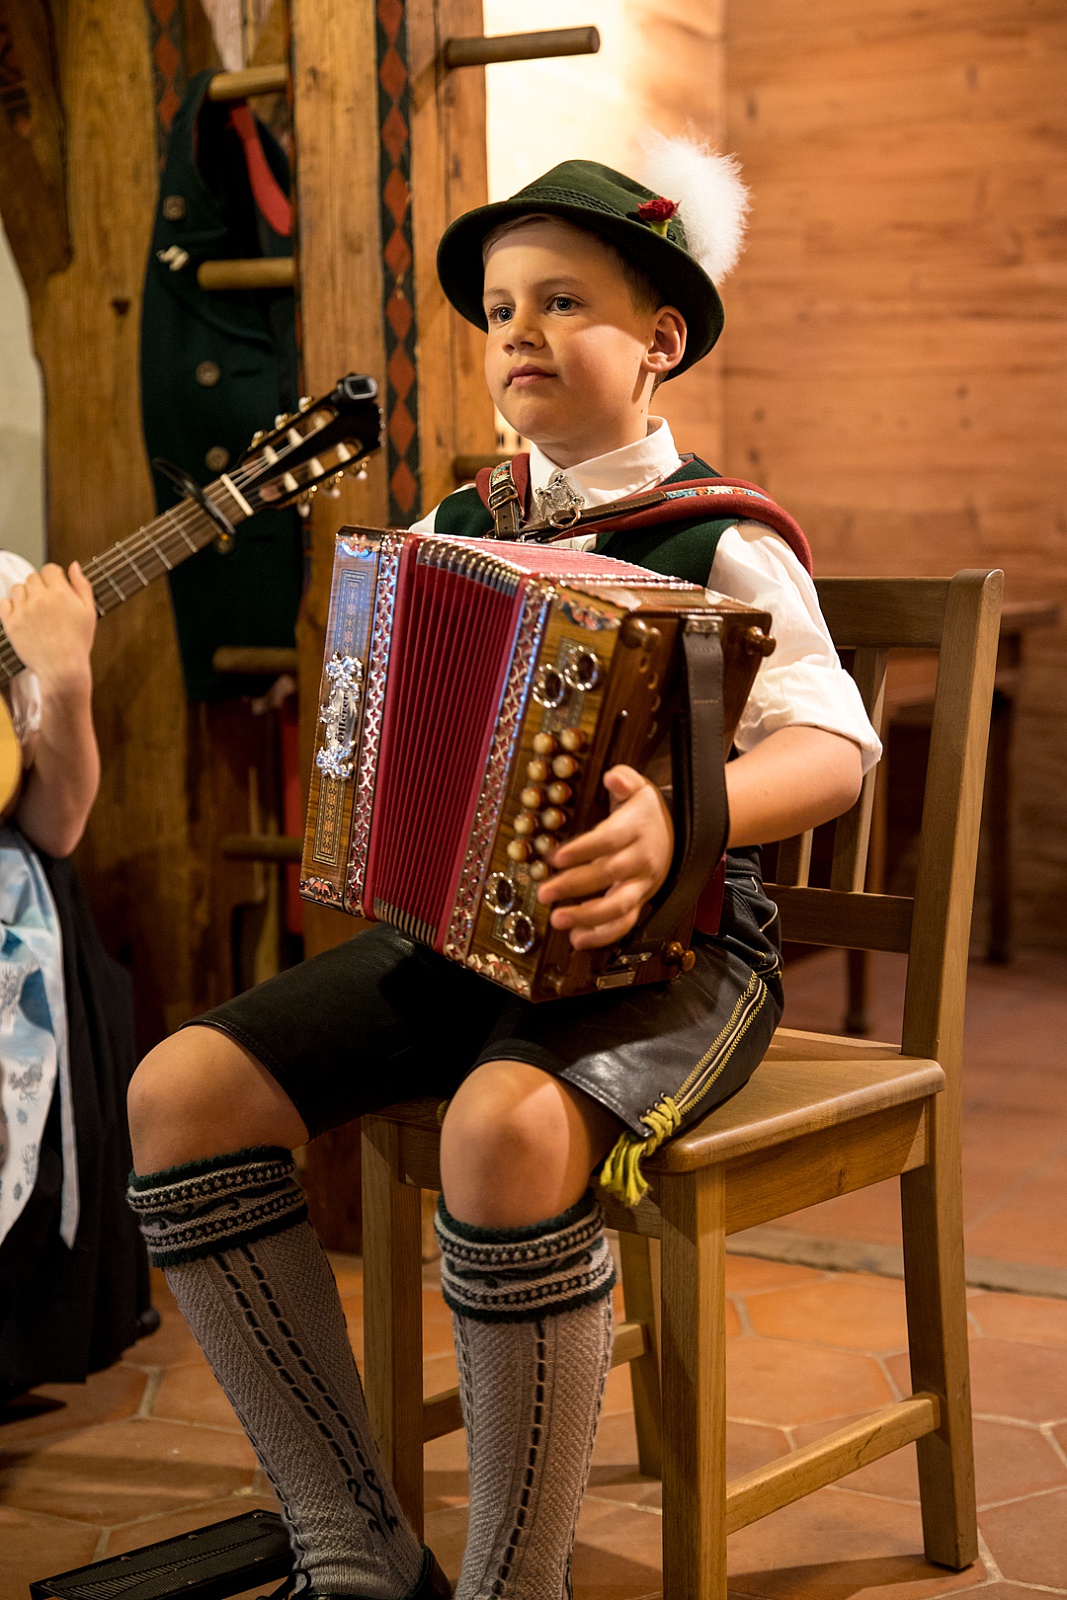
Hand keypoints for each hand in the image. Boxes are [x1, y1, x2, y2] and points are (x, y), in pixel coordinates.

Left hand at [0, 562, 96, 698]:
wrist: (62, 668)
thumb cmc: (78, 641)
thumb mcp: (89, 612)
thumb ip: (82, 585)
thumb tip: (73, 565)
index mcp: (60, 593)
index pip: (50, 569)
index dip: (54, 578)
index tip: (57, 590)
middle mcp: (40, 598)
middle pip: (33, 577)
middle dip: (40, 587)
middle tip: (48, 605)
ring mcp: (23, 610)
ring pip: (18, 588)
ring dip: (25, 595)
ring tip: (35, 612)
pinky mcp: (10, 623)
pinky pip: (4, 603)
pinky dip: (11, 607)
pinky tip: (23, 617)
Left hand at [536, 765, 673, 949]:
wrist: (676, 834)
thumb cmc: (646, 812)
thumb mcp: (640, 788)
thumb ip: (624, 779)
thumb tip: (613, 776)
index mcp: (636, 829)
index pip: (609, 840)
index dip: (584, 849)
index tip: (556, 856)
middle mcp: (641, 859)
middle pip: (609, 874)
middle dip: (574, 886)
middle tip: (544, 892)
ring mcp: (641, 884)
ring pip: (618, 906)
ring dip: (587, 917)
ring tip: (558, 920)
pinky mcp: (640, 901)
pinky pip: (624, 924)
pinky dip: (602, 935)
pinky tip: (577, 939)